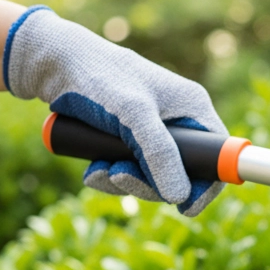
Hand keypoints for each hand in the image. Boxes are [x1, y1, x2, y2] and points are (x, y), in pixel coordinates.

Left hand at [4, 6, 226, 216]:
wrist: (52, 61)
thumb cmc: (97, 77)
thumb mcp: (132, 115)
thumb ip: (159, 155)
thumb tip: (180, 197)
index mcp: (191, 108)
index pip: (217, 156)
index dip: (206, 185)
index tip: (186, 208)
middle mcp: (177, 120)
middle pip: (182, 173)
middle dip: (149, 184)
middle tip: (119, 178)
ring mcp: (152, 130)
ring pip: (152, 176)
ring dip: (124, 181)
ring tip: (98, 171)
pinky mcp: (127, 137)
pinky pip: (130, 170)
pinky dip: (111, 175)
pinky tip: (92, 169)